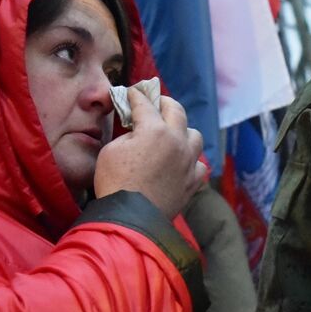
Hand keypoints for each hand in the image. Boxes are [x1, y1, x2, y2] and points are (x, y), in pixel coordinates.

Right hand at [93, 88, 206, 218]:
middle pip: (176, 111)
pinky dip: (191, 160)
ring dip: (183, 131)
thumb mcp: (111, 151)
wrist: (129, 219)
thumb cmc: (115, 183)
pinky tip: (182, 162)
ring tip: (173, 134)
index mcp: (156, 130)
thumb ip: (128, 135)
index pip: (145, 104)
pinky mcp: (192, 182)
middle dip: (164, 103)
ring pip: (195, 136)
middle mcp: (178, 142)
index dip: (136, 95)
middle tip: (156, 102)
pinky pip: (199, 165)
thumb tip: (138, 134)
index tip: (132, 92)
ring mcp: (189, 162)